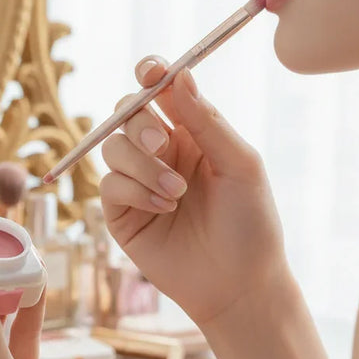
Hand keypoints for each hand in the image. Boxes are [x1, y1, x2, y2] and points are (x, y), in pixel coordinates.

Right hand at [100, 58, 289, 328]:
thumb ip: (207, 121)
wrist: (237, 285)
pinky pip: (109, 185)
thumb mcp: (240, 165)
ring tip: (176, 192)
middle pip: (126, 115)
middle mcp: (160, 154)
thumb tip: (179, 76)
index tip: (151, 73)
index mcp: (192, 134)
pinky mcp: (121, 214)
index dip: (150, 75)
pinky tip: (163, 208)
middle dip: (139, 122)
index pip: (160, 92)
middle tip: (160, 142)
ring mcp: (137, 183)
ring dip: (142, 165)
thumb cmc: (250, 224)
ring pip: (112, 148)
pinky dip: (134, 191)